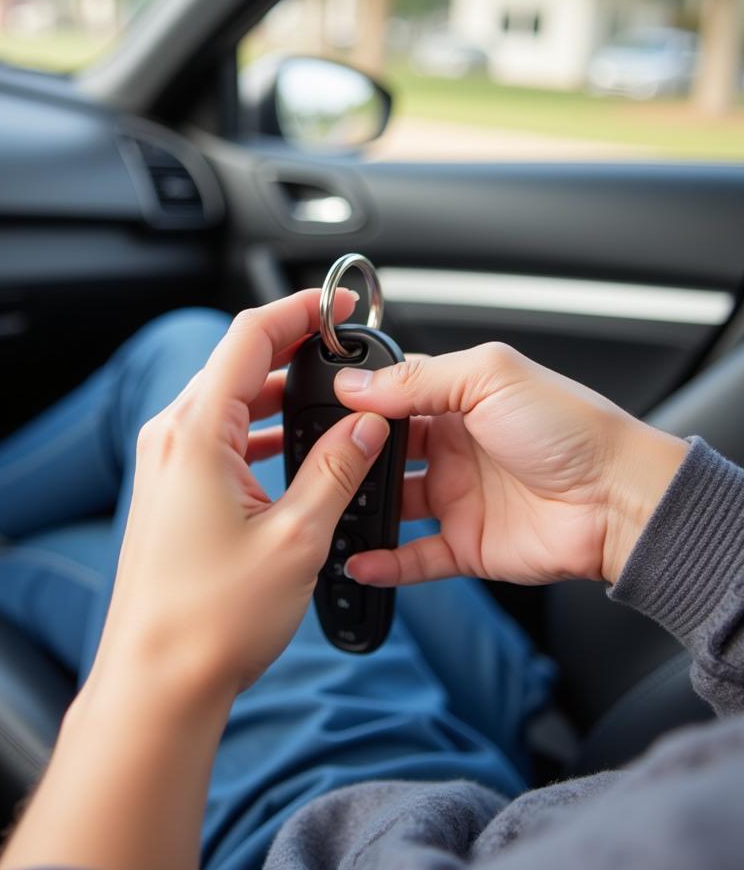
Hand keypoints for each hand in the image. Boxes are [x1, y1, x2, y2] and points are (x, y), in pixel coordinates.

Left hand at [93, 288, 388, 699]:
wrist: (156, 681)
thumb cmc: (210, 620)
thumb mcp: (296, 537)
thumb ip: (337, 468)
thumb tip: (368, 424)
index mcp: (197, 434)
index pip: (249, 336)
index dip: (300, 308)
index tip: (339, 305)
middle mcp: (172, 437)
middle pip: (237, 362)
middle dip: (294, 348)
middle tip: (343, 348)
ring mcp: (165, 463)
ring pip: (229, 399)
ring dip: (278, 392)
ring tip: (328, 397)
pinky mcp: (170, 490)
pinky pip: (218, 436)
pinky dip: (258, 429)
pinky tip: (292, 446)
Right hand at [334, 342, 687, 587]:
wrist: (621, 501)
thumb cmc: (573, 429)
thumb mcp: (490, 377)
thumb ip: (418, 378)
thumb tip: (356, 384)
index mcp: (459, 401)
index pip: (393, 395)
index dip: (358, 399)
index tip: (321, 406)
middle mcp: (453, 448)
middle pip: (384, 452)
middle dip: (350, 455)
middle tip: (317, 460)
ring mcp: (458, 498)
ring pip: (391, 506)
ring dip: (359, 508)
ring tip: (325, 509)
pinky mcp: (467, 545)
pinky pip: (414, 558)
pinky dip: (384, 563)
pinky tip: (357, 560)